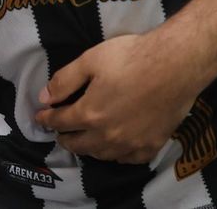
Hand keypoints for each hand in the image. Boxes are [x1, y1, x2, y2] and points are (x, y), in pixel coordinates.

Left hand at [35, 31, 203, 163]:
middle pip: (78, 144)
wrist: (176, 66)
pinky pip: (127, 159)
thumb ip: (65, 80)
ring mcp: (129, 145)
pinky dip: (116, 155)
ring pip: (101, 155)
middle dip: (64, 138)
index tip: (40, 116)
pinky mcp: (150, 146)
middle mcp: (107, 136)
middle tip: (59, 132)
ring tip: (83, 140)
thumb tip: (44, 97)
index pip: (60, 121)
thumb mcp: (91, 59)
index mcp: (89, 114)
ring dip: (87, 148)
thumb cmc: (132, 58)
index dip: (47, 119)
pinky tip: (114, 148)